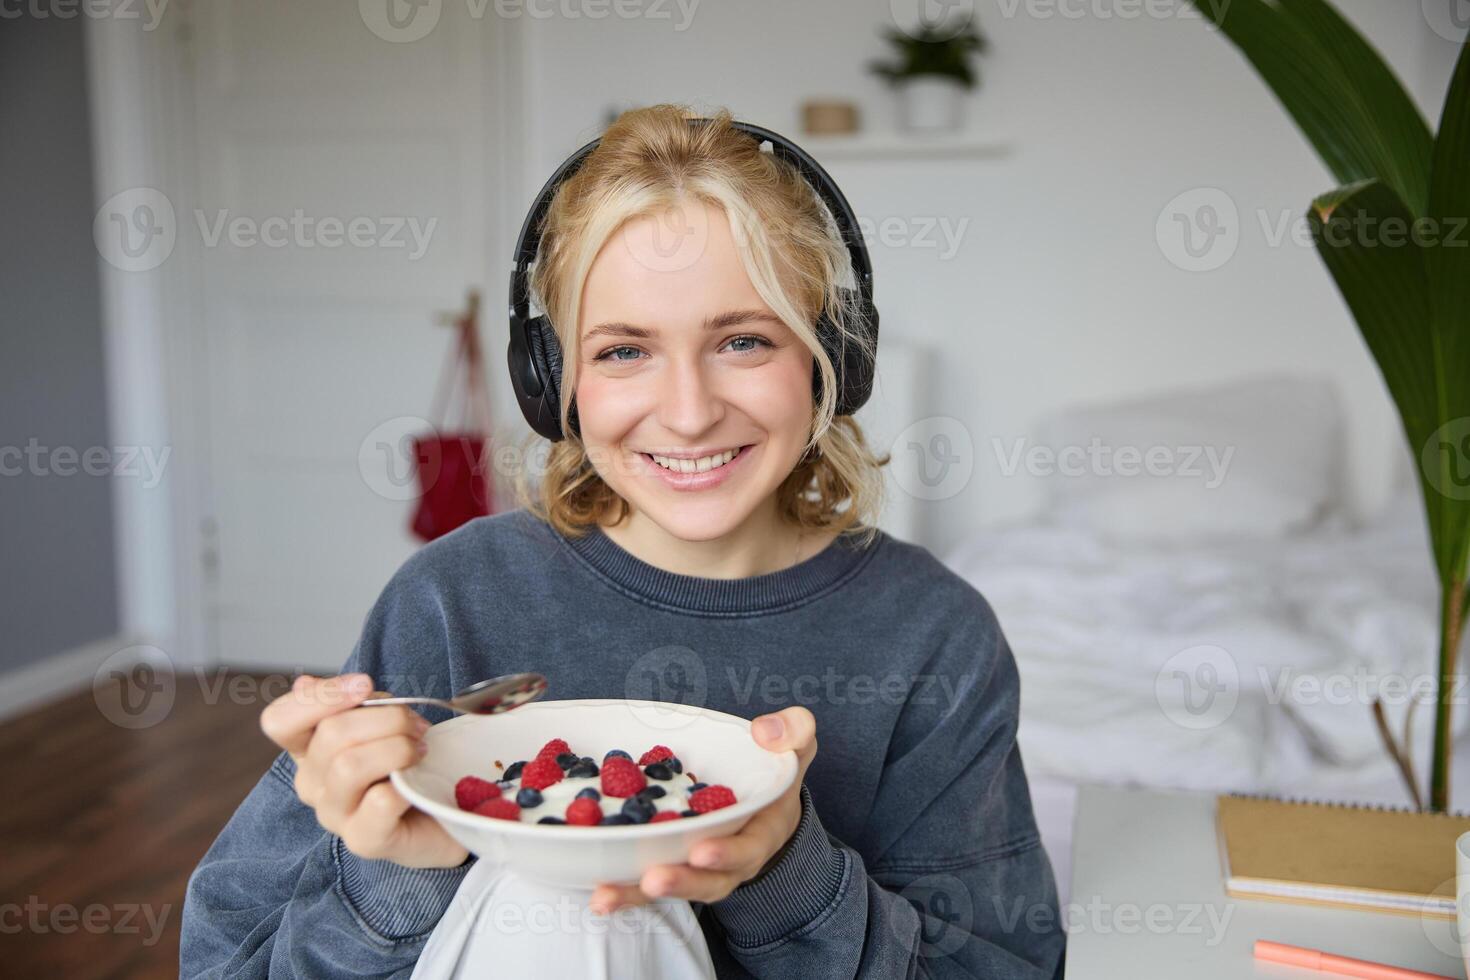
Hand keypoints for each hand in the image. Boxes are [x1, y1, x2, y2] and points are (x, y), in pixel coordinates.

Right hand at [260, 673, 467, 868]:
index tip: (365, 686)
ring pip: (349, 766)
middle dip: (385, 718)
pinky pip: (379, 802)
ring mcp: (334, 815)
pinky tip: (417, 783)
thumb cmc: (411, 762)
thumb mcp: (382, 721)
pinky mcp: (364, 841)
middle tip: (417, 725)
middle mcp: (312, 783)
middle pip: (330, 734)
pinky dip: (405, 785)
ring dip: (397, 747)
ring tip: (421, 750)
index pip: (279, 720)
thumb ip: (352, 703)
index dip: (319, 697)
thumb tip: (304, 682)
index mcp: (309, 749)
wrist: (446, 810)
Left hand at [589, 706, 816, 914]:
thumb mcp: (796, 746)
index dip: (727, 853)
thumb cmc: (775, 770)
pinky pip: (645, 883)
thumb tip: (765, 730)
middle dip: (680, 881)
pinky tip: (595, 891)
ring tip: (605, 896)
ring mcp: (698, 869)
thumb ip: (793, 731)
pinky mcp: (669, 864)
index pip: (747, 849)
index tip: (702, 851)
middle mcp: (730, 862)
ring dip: (637, 895)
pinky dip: (621, 889)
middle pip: (707, 881)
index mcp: (761, 833)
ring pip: (671, 887)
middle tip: (653, 878)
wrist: (764, 803)